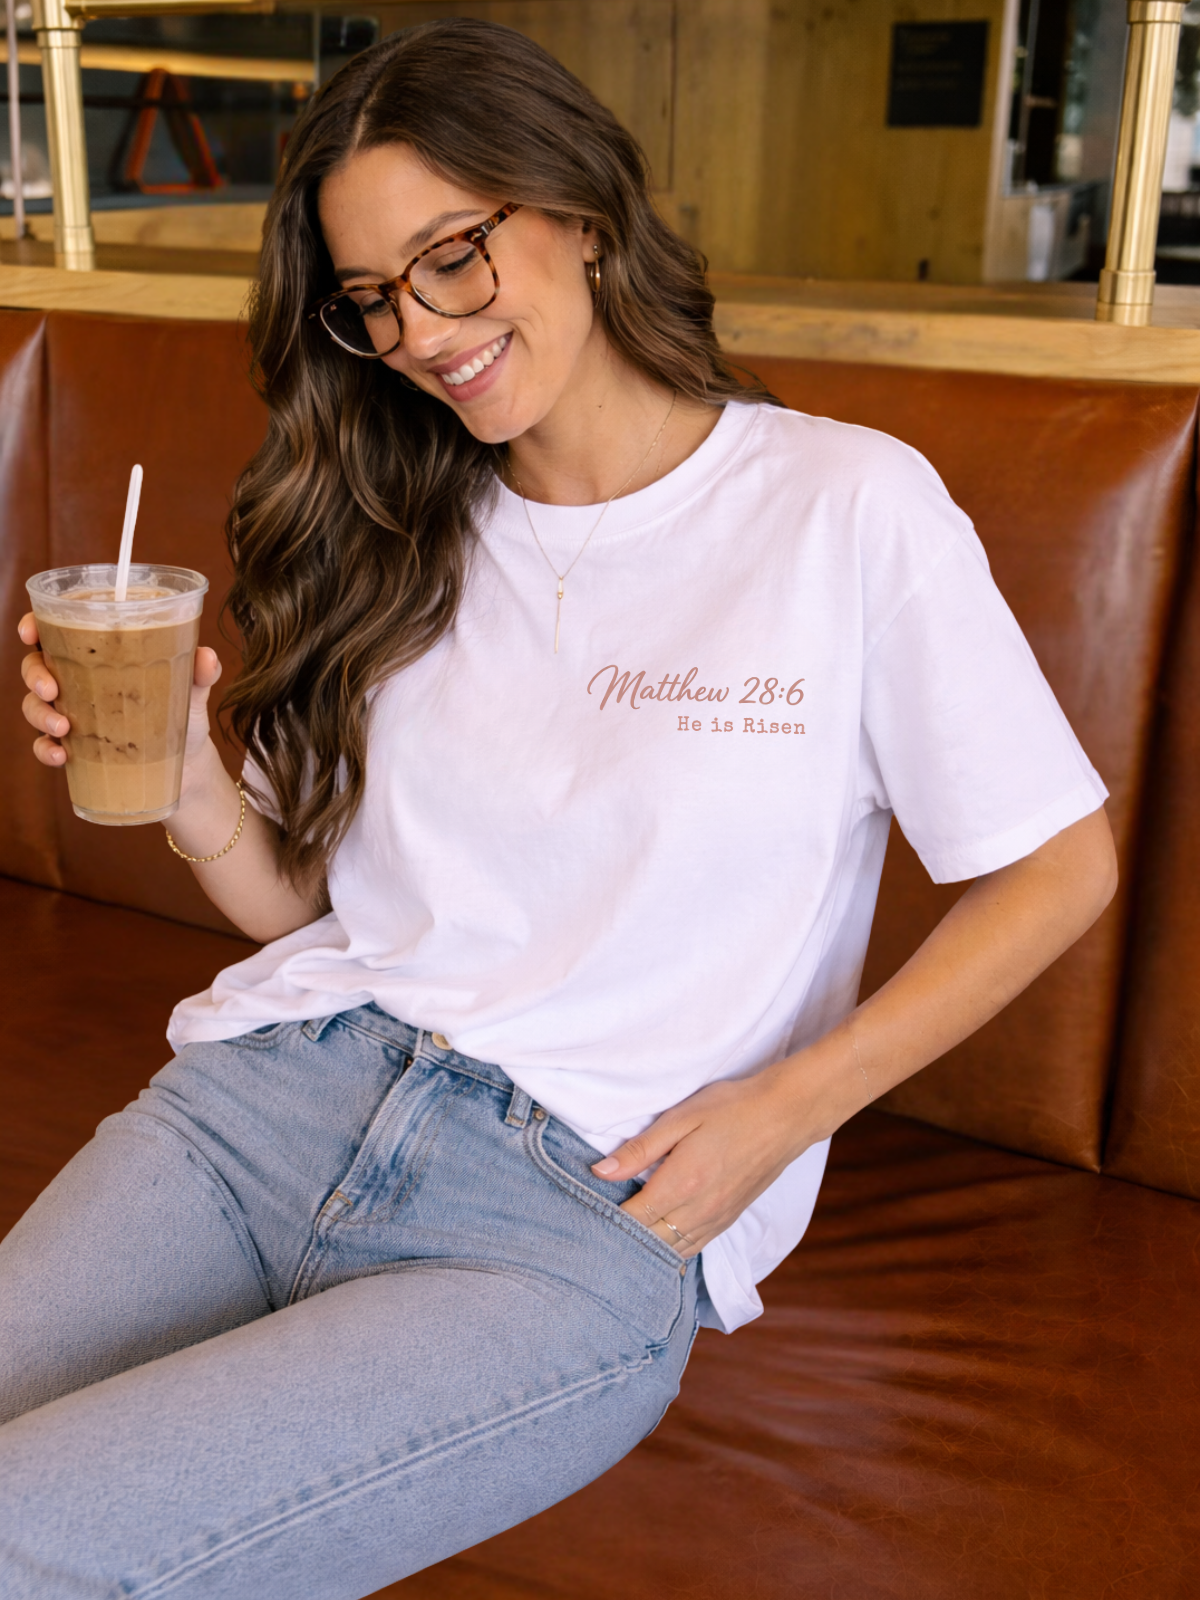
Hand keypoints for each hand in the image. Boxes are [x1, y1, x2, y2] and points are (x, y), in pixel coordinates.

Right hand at [19, 612, 222, 775]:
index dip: (34, 626)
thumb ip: (200, 673)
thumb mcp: (193, 691)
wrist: (188, 766)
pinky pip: (44, 746)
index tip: (30, 633)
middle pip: (36, 666)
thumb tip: (207, 656)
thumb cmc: (183, 715)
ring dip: (40, 715)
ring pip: (34, 706)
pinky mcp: (75, 748)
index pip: (56, 631)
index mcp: (99, 655)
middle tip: (52, 689)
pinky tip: (61, 755)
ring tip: (63, 728)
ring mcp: (73, 715)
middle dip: (35, 675)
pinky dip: (45, 750)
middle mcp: (79, 681)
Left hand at [590, 1040, 866, 1256]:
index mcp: (681, 1184)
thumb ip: (640, 1149)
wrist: (786, 1115)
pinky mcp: (728, 1221)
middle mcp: (698, 1212)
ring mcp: (716, 1220)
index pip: (630, 1220)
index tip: (581, 1216)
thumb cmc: (732, 1108)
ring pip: (670, 1252)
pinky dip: (669, 1249)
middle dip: (619, 1240)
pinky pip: (691, 1248)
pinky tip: (655, 1240)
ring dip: (644, 1249)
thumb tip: (600, 1172)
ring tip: (618, 1241)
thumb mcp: (681, 1118)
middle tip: (591, 1233)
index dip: (603, 1221)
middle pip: (647, 1243)